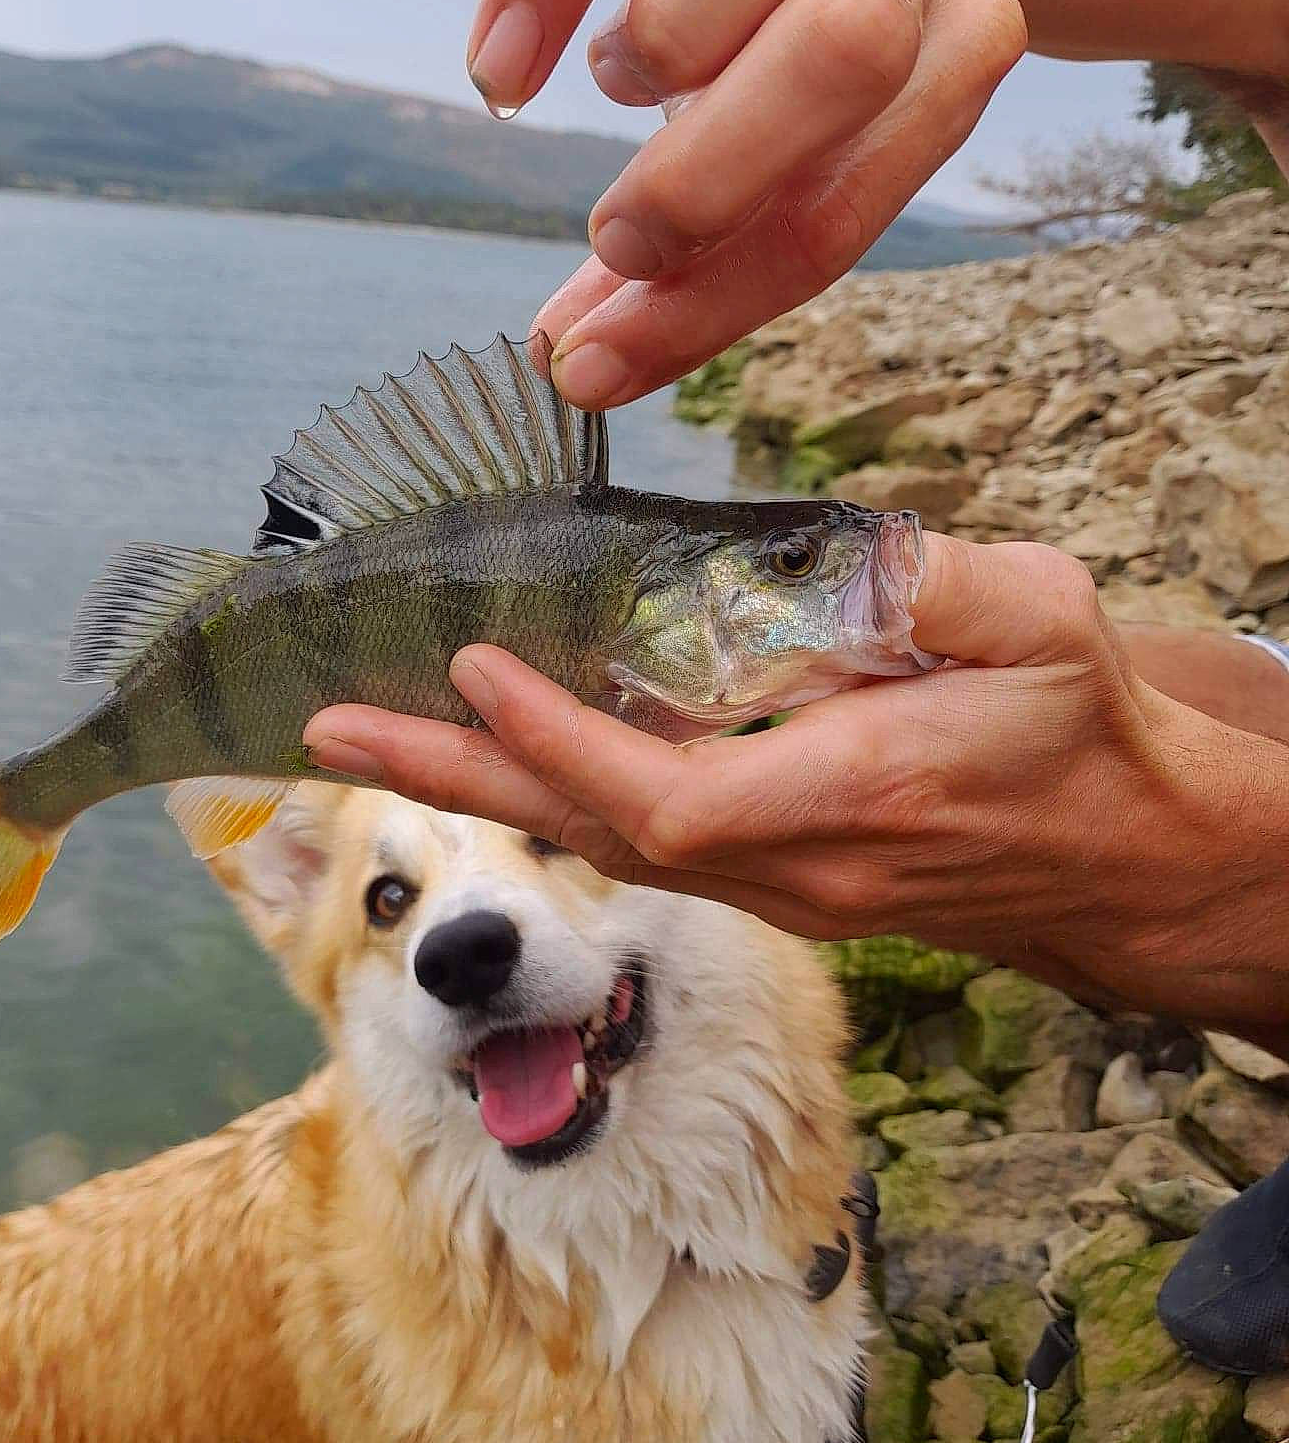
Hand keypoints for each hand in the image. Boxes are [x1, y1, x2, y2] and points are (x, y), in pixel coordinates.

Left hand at [306, 537, 1288, 1034]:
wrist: (1117, 860)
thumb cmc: (1083, 733)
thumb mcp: (1047, 624)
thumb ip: (939, 584)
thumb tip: (827, 558)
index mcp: (853, 797)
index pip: (671, 796)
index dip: (561, 742)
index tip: (475, 663)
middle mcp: (791, 866)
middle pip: (591, 832)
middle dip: (456, 773)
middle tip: (325, 728)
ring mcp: (773, 884)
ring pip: (598, 841)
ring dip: (481, 784)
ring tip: (367, 731)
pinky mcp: (770, 875)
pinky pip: (633, 837)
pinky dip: (547, 790)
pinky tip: (488, 749)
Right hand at [465, 0, 1025, 408]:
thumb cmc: (770, 32)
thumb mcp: (760, 154)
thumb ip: (690, 259)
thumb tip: (577, 368)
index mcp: (946, 49)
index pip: (842, 209)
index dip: (716, 302)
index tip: (596, 369)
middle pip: (852, 48)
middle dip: (712, 176)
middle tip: (617, 240)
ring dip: (674, 44)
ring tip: (611, 91)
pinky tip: (502, 67)